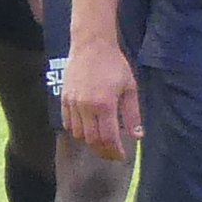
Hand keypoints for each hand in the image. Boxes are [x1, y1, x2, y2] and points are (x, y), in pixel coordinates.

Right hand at [58, 35, 140, 158]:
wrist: (91, 44)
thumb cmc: (114, 64)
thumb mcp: (130, 87)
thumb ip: (133, 114)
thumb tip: (137, 136)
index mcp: (104, 104)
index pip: (108, 138)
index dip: (115, 151)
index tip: (122, 157)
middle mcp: (86, 106)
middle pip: (92, 140)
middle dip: (103, 151)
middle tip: (112, 154)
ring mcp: (72, 102)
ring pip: (78, 134)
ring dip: (90, 142)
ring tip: (101, 142)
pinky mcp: (64, 98)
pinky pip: (67, 123)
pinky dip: (76, 131)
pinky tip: (86, 131)